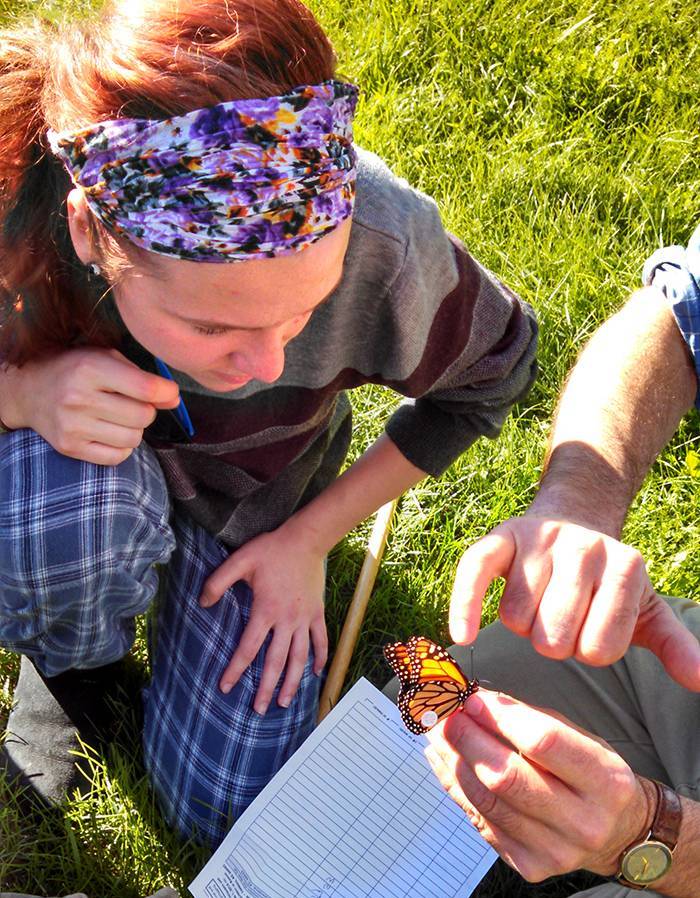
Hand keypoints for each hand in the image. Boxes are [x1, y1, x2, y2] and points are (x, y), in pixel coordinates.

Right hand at [2, 347, 179, 463]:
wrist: (30, 389)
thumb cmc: (77, 369)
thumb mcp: (108, 359)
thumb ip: (144, 378)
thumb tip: (174, 400)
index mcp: (91, 368)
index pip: (146, 389)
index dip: (166, 392)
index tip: (168, 392)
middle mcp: (78, 398)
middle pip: (143, 417)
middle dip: (147, 410)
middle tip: (133, 403)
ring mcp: (72, 425)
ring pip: (133, 439)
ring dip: (134, 429)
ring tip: (118, 416)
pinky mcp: (69, 447)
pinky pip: (117, 457)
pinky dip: (122, 447)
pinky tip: (110, 432)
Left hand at [199, 524, 327, 713]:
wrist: (306, 539)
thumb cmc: (271, 549)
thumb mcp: (239, 561)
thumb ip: (217, 582)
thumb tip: (202, 603)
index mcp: (265, 611)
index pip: (248, 649)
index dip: (236, 670)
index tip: (226, 687)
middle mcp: (286, 620)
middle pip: (275, 662)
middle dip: (266, 688)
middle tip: (259, 709)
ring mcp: (305, 618)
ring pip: (299, 658)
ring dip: (292, 682)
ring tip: (285, 702)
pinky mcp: (317, 612)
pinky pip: (320, 641)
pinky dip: (319, 658)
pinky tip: (314, 673)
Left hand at [426, 690, 650, 881]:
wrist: (617, 833)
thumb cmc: (593, 775)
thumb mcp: (581, 737)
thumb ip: (532, 719)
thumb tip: (478, 700)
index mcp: (604, 781)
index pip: (542, 743)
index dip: (498, 717)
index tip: (470, 699)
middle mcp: (583, 822)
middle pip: (506, 777)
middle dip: (466, 739)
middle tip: (444, 715)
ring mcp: (555, 851)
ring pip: (486, 801)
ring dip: (453, 761)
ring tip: (437, 734)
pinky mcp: (530, 866)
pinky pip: (480, 821)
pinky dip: (456, 787)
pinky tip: (444, 762)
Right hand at [450, 515, 699, 689]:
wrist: (573, 522)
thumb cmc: (606, 582)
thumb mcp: (646, 610)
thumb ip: (675, 645)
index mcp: (628, 568)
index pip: (599, 648)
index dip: (590, 651)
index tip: (591, 632)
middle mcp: (586, 549)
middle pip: (554, 637)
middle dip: (554, 643)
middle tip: (561, 622)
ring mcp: (541, 541)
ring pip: (516, 619)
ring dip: (522, 627)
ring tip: (537, 607)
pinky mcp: (500, 538)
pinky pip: (475, 576)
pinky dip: (466, 607)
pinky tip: (463, 635)